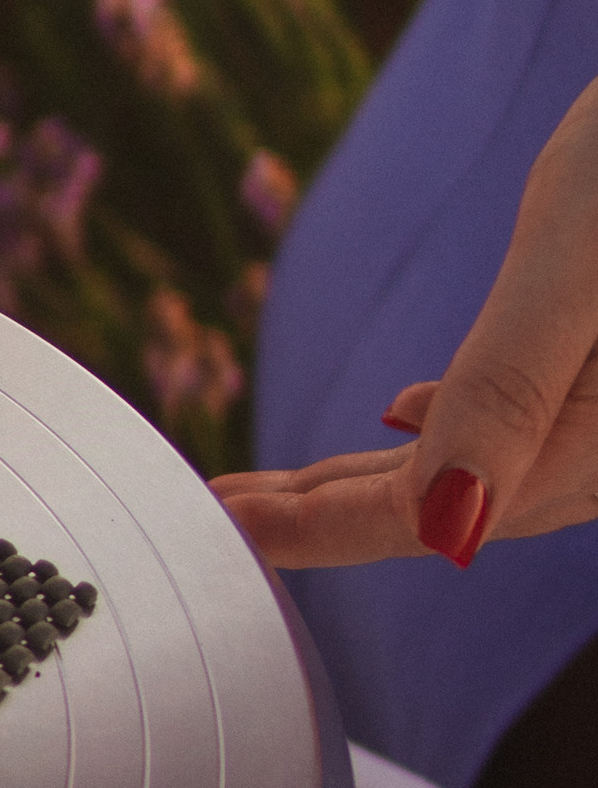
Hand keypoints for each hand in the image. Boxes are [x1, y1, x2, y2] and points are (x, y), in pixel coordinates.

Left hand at [213, 79, 597, 570]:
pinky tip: (408, 420)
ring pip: (492, 475)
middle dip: (338, 516)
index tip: (225, 522)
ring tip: (284, 491)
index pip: (442, 518)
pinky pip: (530, 431)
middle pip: (464, 510)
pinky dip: (454, 436)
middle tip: (223, 514)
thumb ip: (510, 388)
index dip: (326, 529)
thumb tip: (447, 522)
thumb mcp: (575, 259)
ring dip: (386, 482)